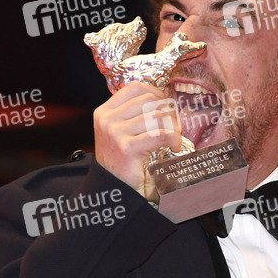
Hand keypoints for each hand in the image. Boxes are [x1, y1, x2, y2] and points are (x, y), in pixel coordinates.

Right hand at [93, 82, 181, 200]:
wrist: (113, 190)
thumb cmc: (122, 162)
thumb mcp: (120, 132)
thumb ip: (134, 114)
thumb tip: (165, 97)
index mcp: (104, 112)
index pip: (135, 87)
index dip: (156, 93)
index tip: (165, 107)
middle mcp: (107, 119)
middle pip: (149, 100)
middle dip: (168, 111)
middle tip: (173, 127)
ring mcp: (115, 133)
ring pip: (157, 116)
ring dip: (173, 126)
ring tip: (173, 138)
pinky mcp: (127, 147)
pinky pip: (161, 134)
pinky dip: (173, 138)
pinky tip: (173, 146)